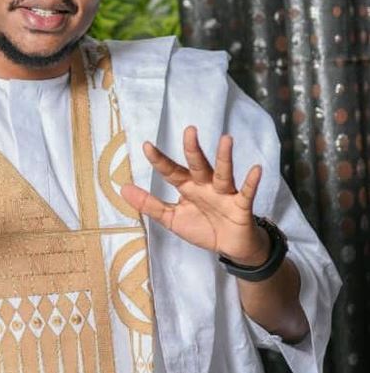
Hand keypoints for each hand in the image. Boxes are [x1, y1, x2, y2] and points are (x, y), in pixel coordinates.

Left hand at [121, 126, 269, 265]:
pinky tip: (255, 169)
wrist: (231, 247)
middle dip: (193, 149)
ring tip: (226, 139)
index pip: (171, 171)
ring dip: (224, 157)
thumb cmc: (202, 227)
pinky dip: (251, 181)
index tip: (146, 146)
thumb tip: (122, 189)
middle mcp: (205, 185)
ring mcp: (224, 194)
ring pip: (223, 173)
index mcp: (187, 187)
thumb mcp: (171, 218)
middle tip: (189, 130)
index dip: (159, 160)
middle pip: (198, 165)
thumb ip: (149, 204)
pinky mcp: (241, 205)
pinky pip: (246, 192)